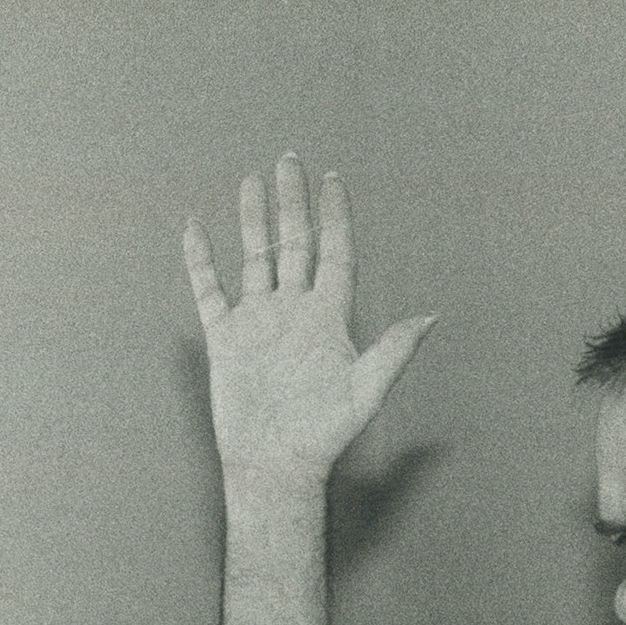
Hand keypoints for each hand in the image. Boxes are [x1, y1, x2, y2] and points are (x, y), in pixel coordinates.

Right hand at [184, 155, 435, 478]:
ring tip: (252, 181)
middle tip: (290, 160)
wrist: (274, 464)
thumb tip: (431, 316)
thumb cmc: (325, 434)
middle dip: (293, 201)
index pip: (333, 252)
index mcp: (329, 316)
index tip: (334, 180)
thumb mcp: (367, 391)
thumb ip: (394, 350)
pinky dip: (200, 260)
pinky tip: (195, 227)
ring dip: (253, 220)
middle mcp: (293, 310)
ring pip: (255, 257)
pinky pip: (210, 290)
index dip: (335, 216)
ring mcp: (258, 321)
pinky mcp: (225, 338)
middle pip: (294, 243)